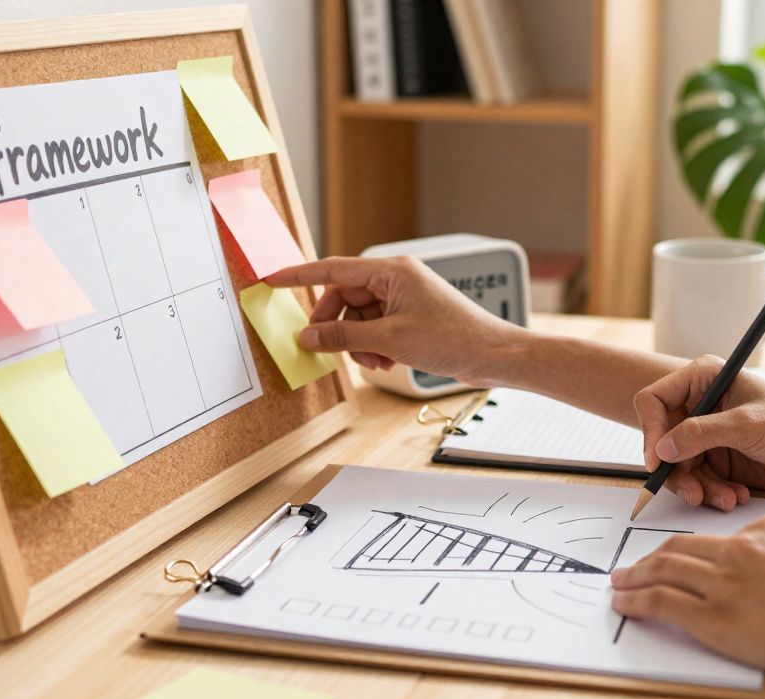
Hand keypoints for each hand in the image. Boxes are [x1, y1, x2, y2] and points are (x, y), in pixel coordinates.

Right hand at [264, 256, 516, 382]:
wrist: (492, 355)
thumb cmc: (454, 338)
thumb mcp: (390, 340)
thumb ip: (343, 337)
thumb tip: (308, 337)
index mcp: (391, 271)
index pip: (333, 269)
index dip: (299, 275)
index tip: (272, 279)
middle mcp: (396, 279)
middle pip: (344, 298)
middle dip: (337, 327)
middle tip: (330, 349)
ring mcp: (404, 299)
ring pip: (359, 318)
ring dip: (358, 343)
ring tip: (376, 362)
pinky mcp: (411, 318)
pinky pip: (375, 329)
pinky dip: (373, 347)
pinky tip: (386, 363)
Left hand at [610, 515, 764, 692]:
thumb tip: (757, 583)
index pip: (713, 537)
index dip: (685, 550)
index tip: (670, 557)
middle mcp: (740, 549)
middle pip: (679, 547)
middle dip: (649, 558)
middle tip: (630, 568)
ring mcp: (726, 582)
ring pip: (664, 569)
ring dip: (634, 577)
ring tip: (619, 584)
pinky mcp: (716, 617)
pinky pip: (662, 601)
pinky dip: (637, 600)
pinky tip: (626, 604)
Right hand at [634, 355, 764, 508]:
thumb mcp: (747, 425)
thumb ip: (701, 434)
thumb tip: (662, 449)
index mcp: (705, 380)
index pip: (655, 401)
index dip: (651, 431)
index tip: (658, 461)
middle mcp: (702, 406)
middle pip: (662, 440)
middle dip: (676, 470)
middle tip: (692, 492)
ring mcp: (709, 435)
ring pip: (679, 467)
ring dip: (698, 487)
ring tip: (725, 498)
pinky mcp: (720, 460)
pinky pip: (698, 481)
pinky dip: (712, 493)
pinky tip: (736, 496)